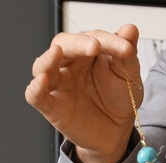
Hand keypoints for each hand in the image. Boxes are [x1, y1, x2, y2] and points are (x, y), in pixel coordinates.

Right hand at [26, 23, 142, 162]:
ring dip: (48, 58)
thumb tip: (129, 29)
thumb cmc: (119, 99)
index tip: (127, 49)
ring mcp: (58, 85)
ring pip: (42, 65)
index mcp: (87, 52)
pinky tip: (42, 80)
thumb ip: (128, 54)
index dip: (109, 40)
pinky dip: (35, 87)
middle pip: (63, 45)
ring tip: (58, 52)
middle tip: (95, 46)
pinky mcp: (51, 107)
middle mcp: (69, 64)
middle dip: (77, 43)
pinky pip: (35, 95)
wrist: (117, 131)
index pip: (93, 37)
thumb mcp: (128, 76)